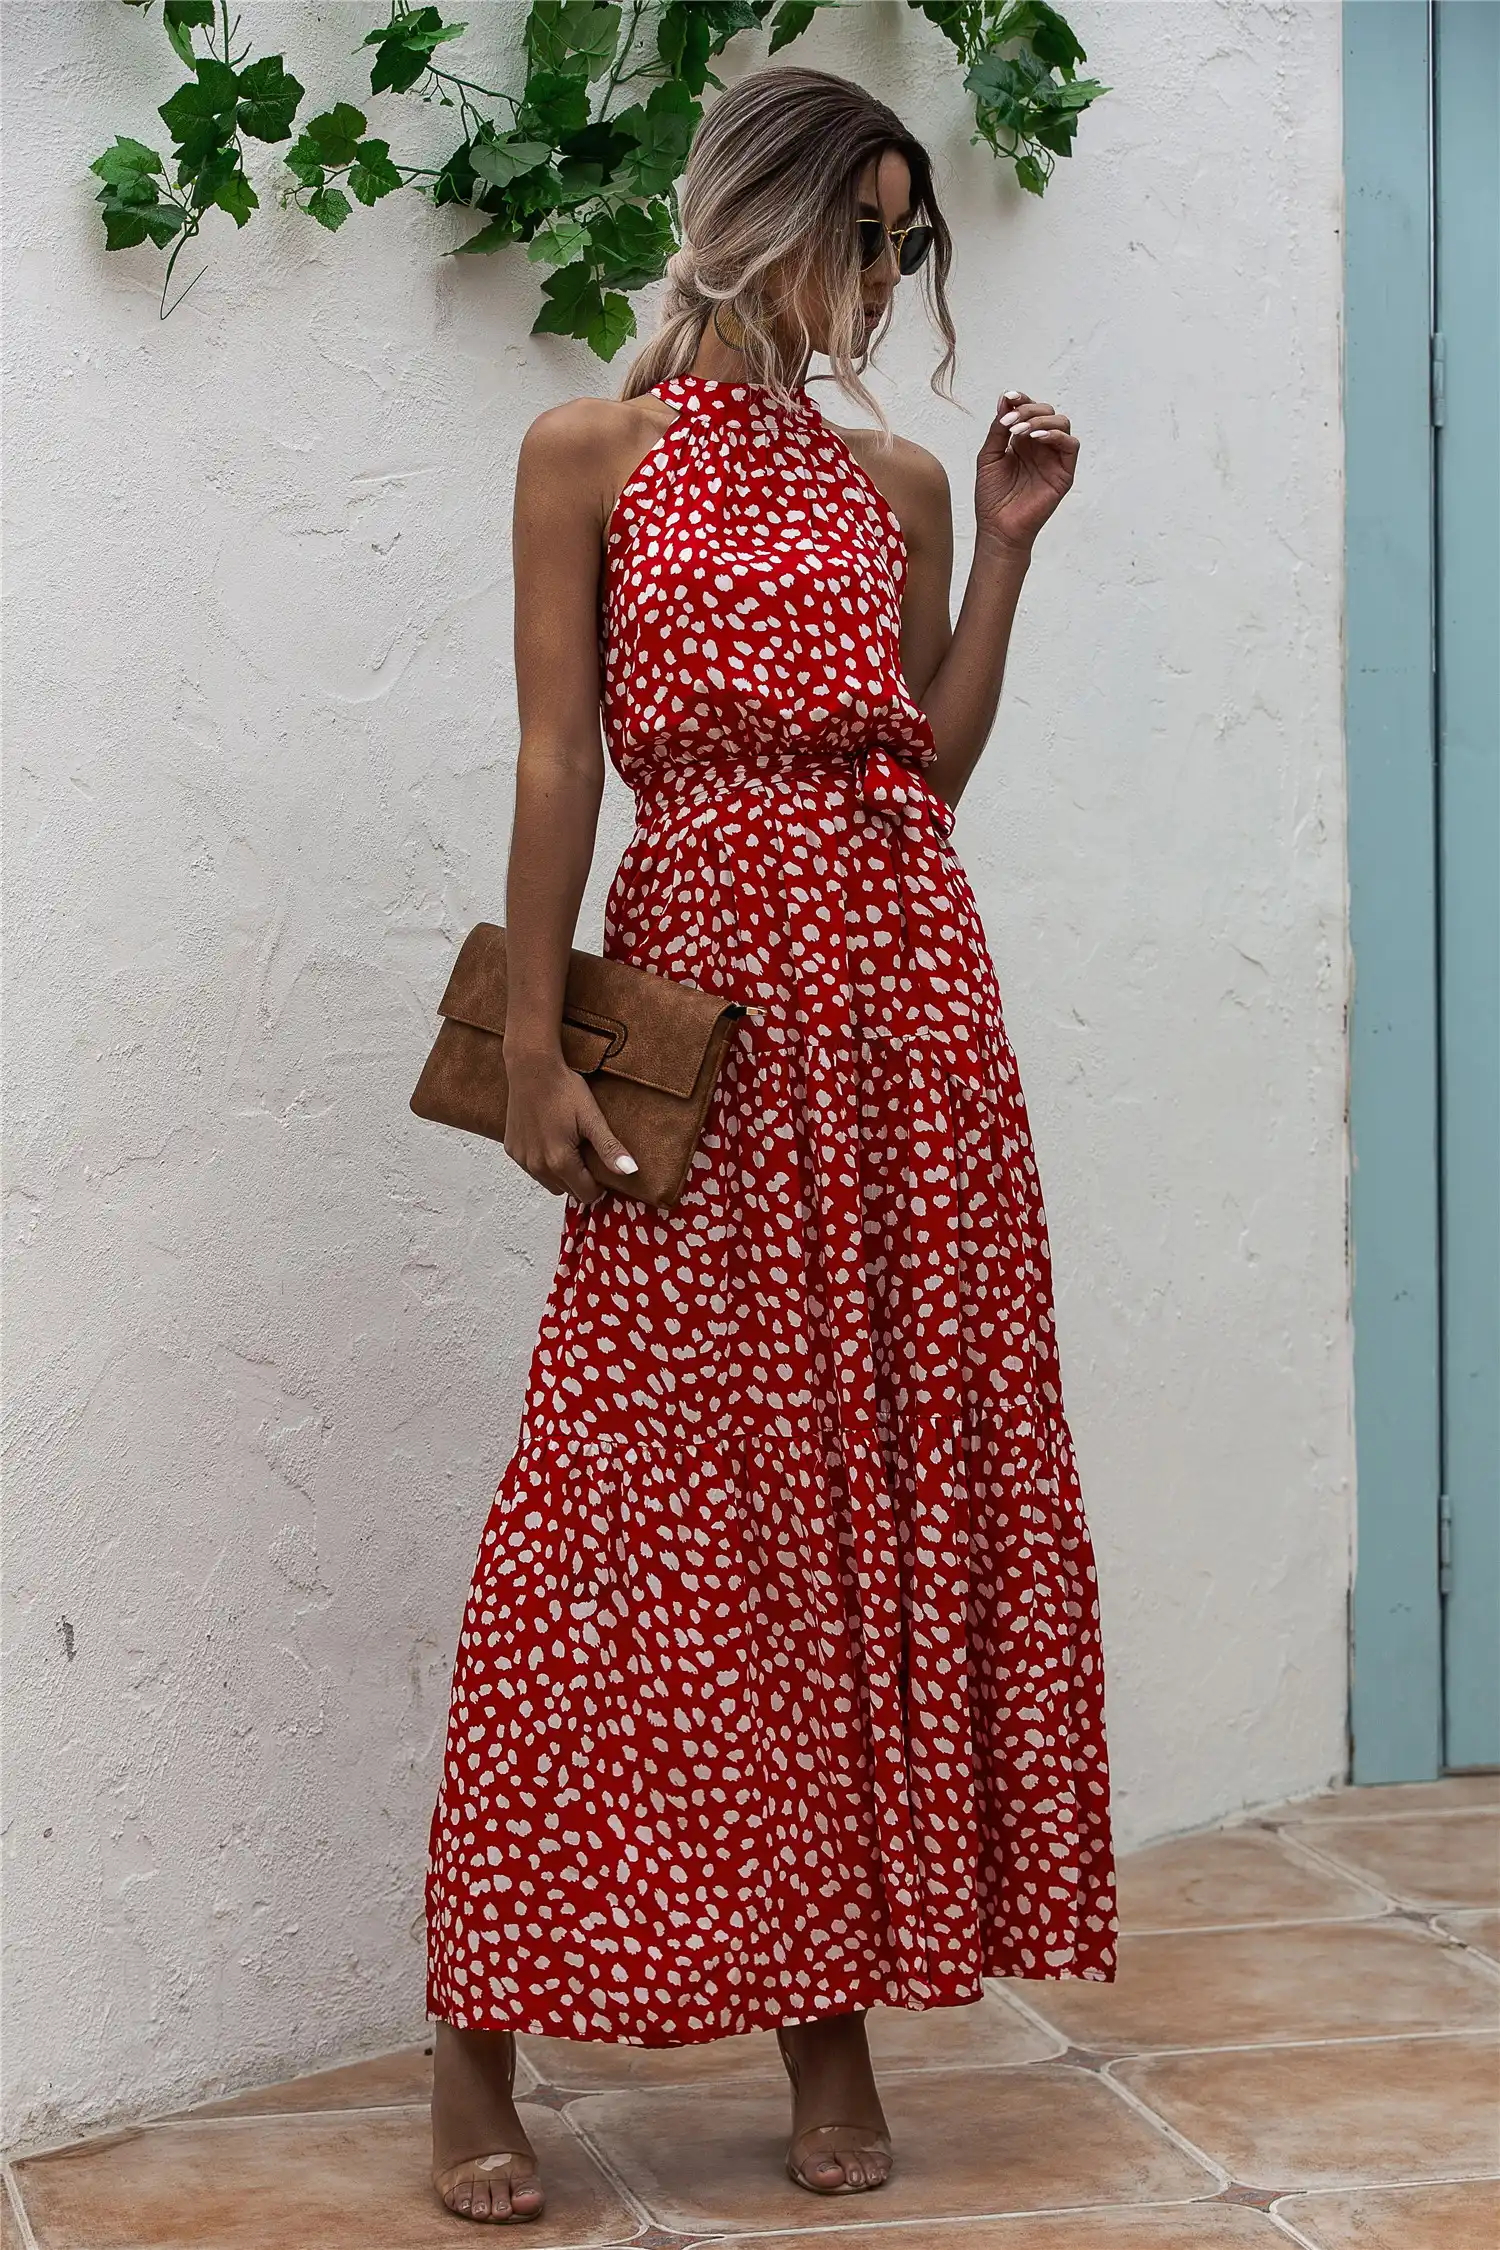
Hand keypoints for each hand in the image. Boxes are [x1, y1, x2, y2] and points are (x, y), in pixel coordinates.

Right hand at [501, 1047, 636, 1203]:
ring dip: (561, 1172)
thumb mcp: (592, 1118)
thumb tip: (629, 1171)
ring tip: (568, 1144)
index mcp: (559, 1162)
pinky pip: (532, 1168)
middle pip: (567, 1190)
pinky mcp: (512, 1149)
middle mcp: (537, 1166)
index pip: (586, 1194)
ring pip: (548, 1182)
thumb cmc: (563, 1089)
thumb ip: (609, 1149)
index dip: (599, 1184)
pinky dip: (543, 1161)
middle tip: (586, 1151)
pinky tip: (550, 1138)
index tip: (602, 1165)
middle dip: (580, 1178)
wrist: (532, 1067)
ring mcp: (522, 1159)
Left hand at [974, 388, 1079, 559]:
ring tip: (1021, 431)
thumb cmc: (992, 498)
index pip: (1029, 410)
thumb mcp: (988, 457)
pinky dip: (1055, 436)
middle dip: (1029, 410)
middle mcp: (1040, 447)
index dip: (1022, 399)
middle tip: (1011, 423)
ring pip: (1062, 424)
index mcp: (1022, 441)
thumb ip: (998, 429)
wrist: (997, 529)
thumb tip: (1006, 399)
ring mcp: (1053, 459)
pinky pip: (1070, 446)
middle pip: (1047, 412)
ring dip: (1041, 420)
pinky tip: (1035, 438)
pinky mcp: (1064, 473)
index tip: (1009, 397)